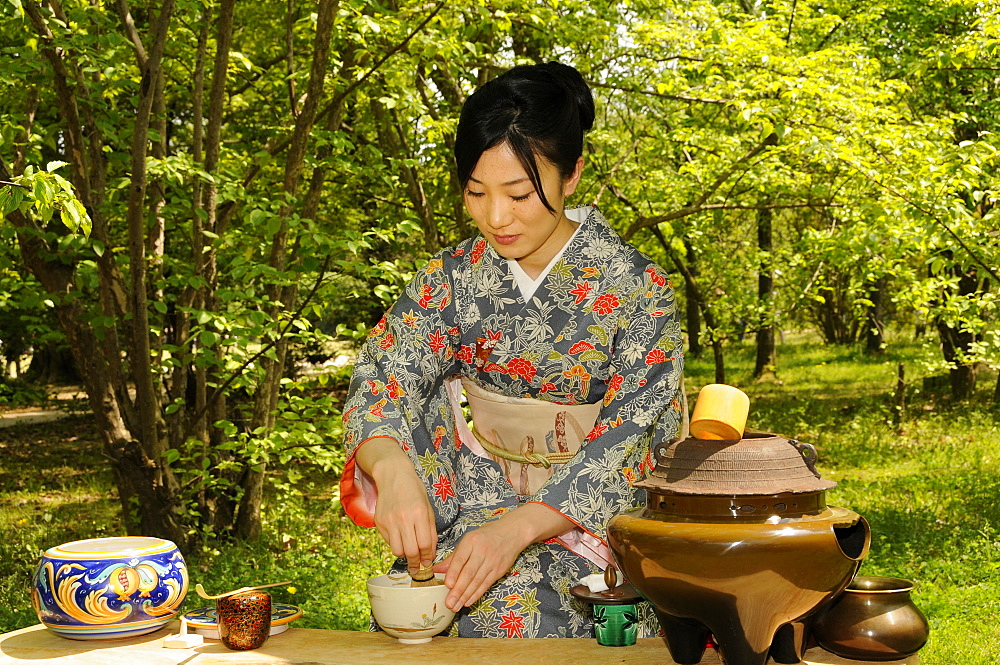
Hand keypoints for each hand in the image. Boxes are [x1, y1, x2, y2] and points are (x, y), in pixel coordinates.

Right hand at [356, 437, 436, 572]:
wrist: (393, 475)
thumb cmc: (414, 491)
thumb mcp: (428, 508)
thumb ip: (430, 530)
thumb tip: (430, 552)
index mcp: (419, 514)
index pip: (425, 544)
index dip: (428, 557)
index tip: (428, 562)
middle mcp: (404, 518)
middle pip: (410, 552)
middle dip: (416, 563)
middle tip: (418, 567)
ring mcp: (390, 521)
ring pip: (397, 550)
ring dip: (404, 555)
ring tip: (409, 553)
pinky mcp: (379, 522)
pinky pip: (388, 541)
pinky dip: (395, 543)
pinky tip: (400, 537)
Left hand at [436, 502, 575, 611]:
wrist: (512, 533)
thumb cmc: (487, 535)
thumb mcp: (469, 540)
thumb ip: (454, 556)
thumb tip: (437, 569)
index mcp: (471, 541)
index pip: (461, 559)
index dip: (454, 573)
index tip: (447, 585)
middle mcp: (482, 551)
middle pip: (469, 573)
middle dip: (458, 590)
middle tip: (449, 603)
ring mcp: (492, 561)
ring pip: (477, 581)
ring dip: (465, 596)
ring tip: (456, 606)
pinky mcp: (499, 570)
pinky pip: (486, 584)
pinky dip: (477, 594)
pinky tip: (468, 601)